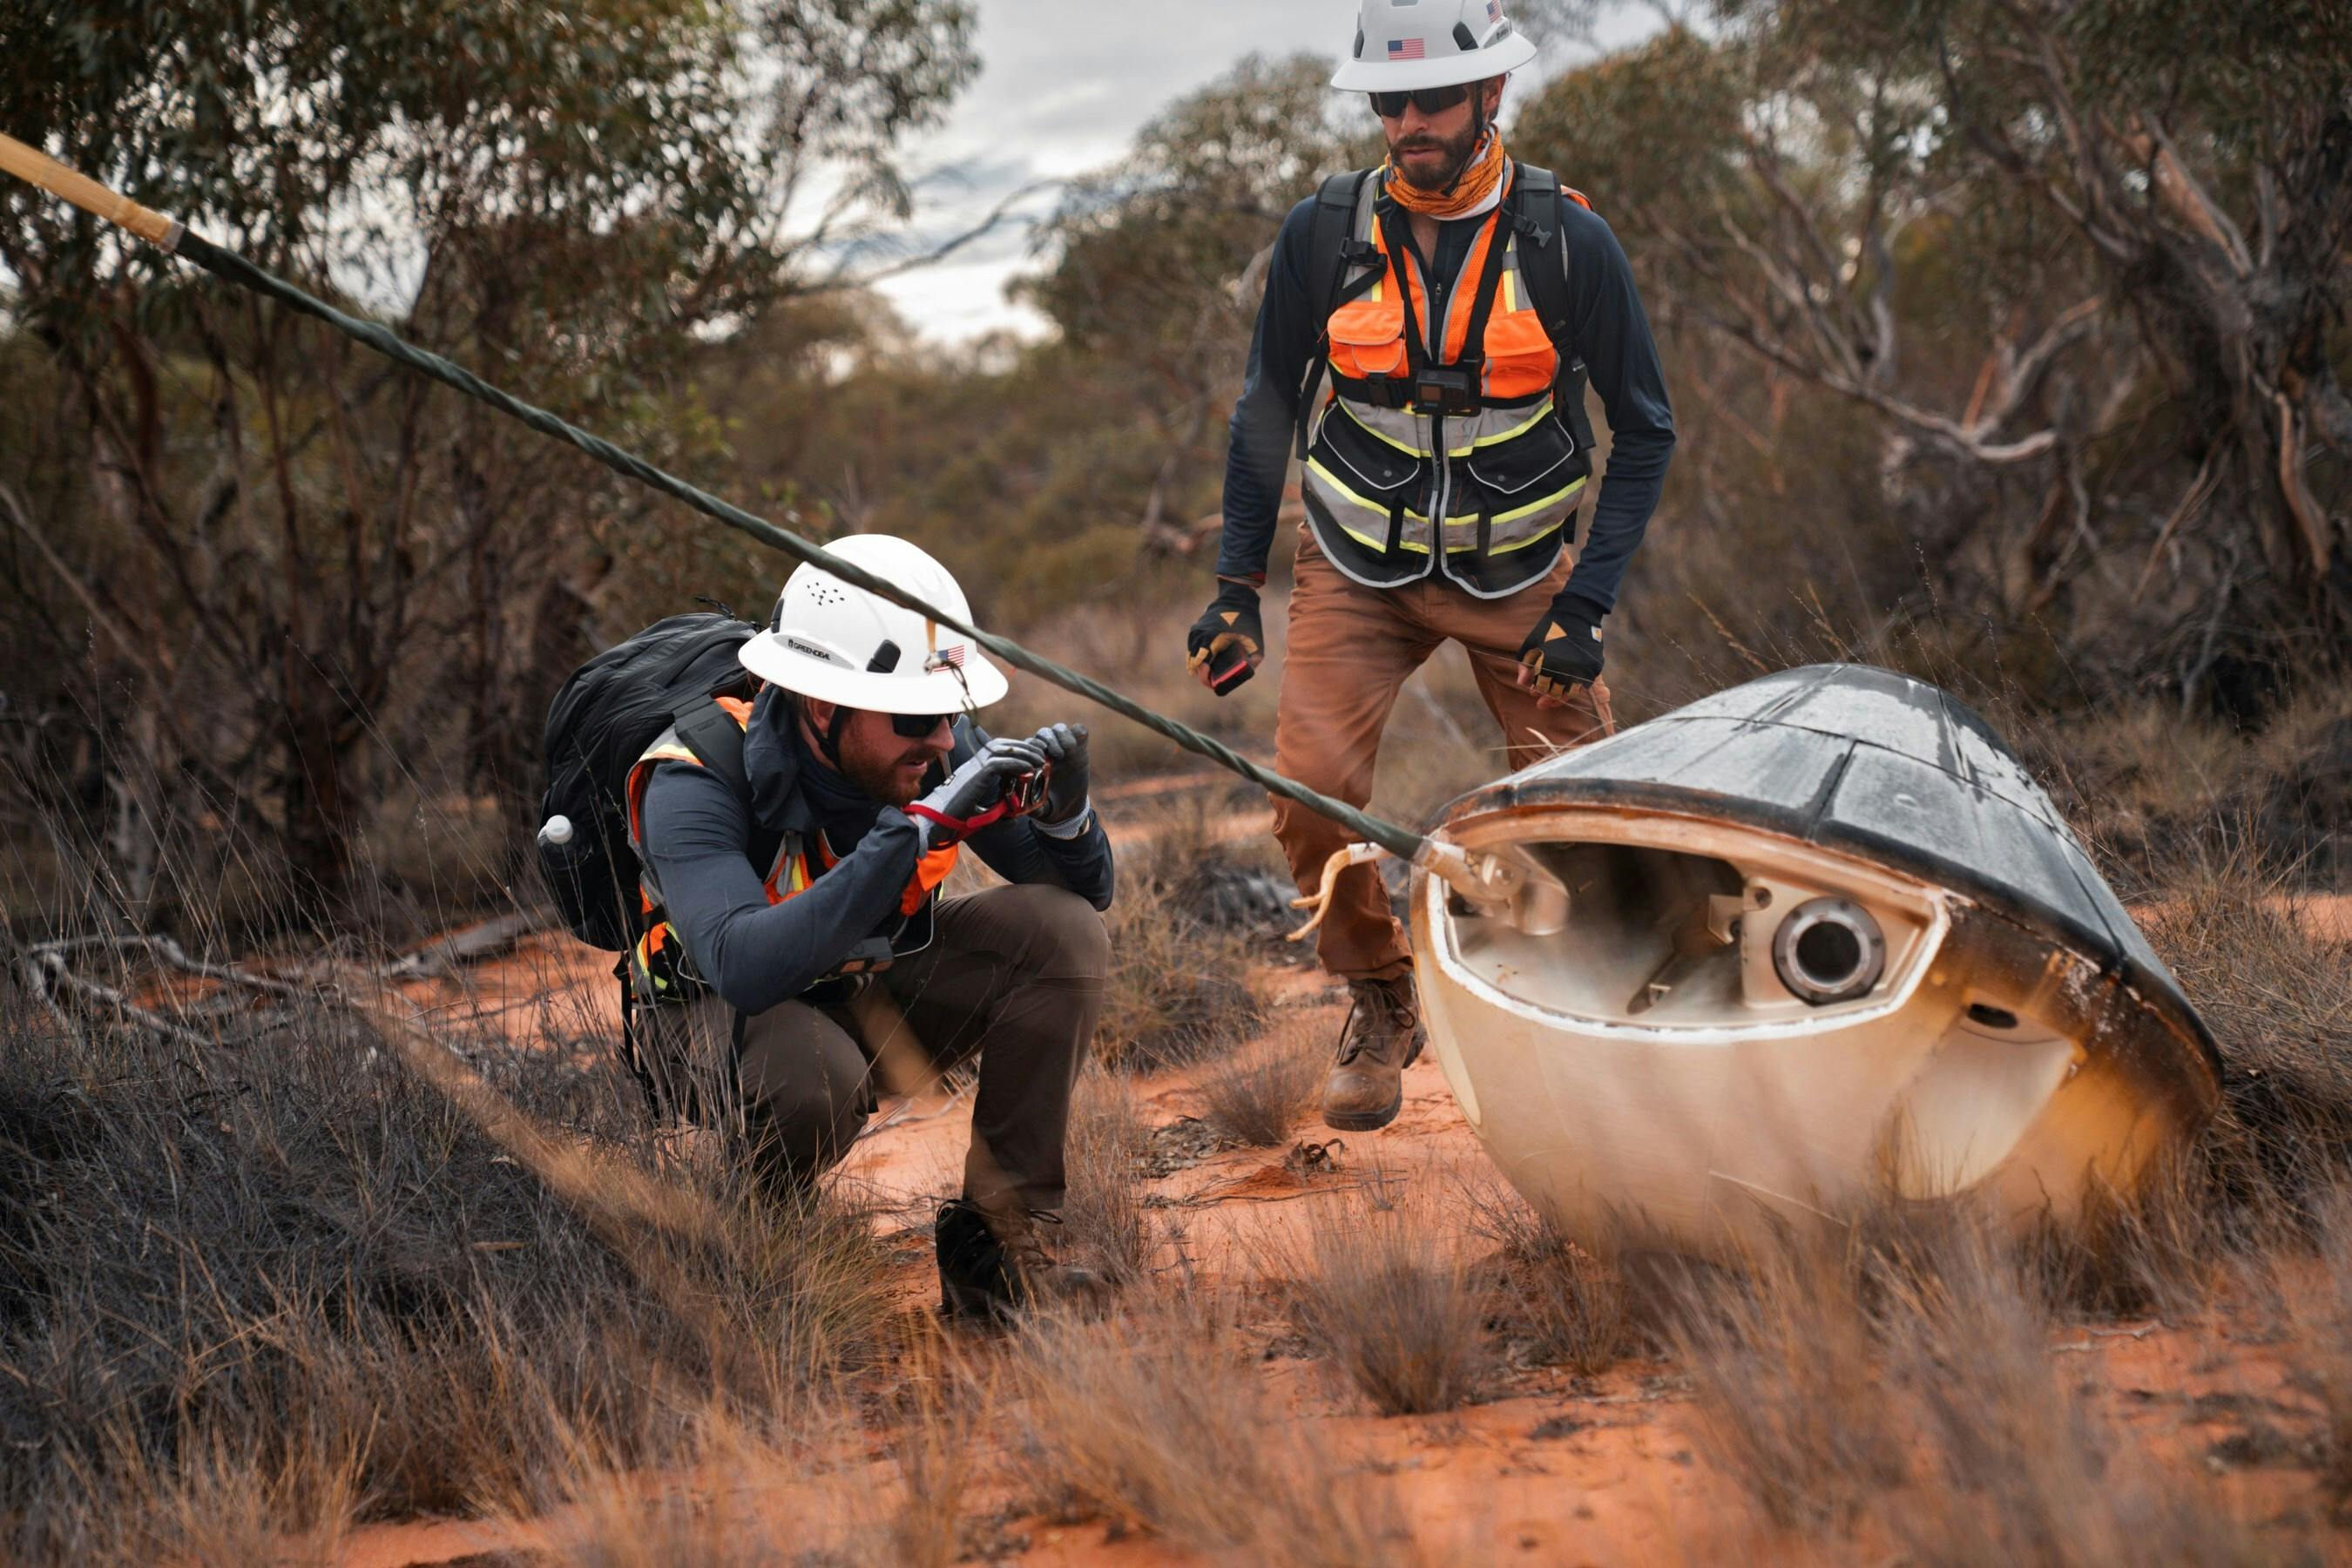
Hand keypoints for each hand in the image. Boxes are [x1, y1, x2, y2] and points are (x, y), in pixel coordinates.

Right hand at [907, 736, 1046, 848]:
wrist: (937, 818)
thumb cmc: (954, 816)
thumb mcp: (981, 814)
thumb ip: (998, 815)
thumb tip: (1014, 821)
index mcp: (974, 768)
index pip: (997, 749)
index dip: (1016, 749)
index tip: (1032, 756)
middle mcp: (975, 763)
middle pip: (1002, 744)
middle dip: (1023, 746)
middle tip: (1040, 754)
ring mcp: (975, 766)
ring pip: (1003, 750)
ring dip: (1024, 752)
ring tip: (1040, 759)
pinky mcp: (977, 774)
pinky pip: (1000, 763)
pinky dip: (1017, 763)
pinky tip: (1029, 768)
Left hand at [1026, 722, 1091, 824]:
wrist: (1069, 809)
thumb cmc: (1048, 806)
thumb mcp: (1039, 808)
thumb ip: (1032, 805)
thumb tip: (1025, 801)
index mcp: (1033, 761)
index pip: (1028, 745)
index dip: (1033, 749)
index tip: (1041, 761)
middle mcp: (1047, 751)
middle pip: (1043, 734)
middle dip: (1049, 741)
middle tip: (1057, 755)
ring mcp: (1063, 747)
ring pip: (1058, 729)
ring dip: (1062, 736)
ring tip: (1068, 750)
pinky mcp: (1080, 747)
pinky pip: (1078, 731)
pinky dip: (1078, 732)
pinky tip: (1078, 745)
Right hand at [1186, 580, 1263, 695]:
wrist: (1237, 598)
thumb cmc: (1247, 620)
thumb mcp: (1255, 643)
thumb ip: (1252, 661)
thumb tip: (1244, 675)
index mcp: (1212, 640)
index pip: (1202, 666)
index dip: (1206, 678)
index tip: (1213, 684)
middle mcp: (1200, 635)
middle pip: (1194, 663)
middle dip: (1203, 674)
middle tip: (1212, 682)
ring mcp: (1196, 631)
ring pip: (1192, 655)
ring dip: (1199, 665)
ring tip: (1209, 674)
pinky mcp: (1196, 628)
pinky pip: (1193, 647)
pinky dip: (1197, 655)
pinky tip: (1205, 662)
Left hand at [1515, 594, 1604, 708]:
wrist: (1578, 613)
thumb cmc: (1550, 628)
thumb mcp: (1532, 644)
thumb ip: (1525, 665)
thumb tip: (1522, 683)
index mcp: (1549, 664)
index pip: (1543, 687)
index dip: (1537, 691)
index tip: (1533, 692)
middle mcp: (1566, 670)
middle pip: (1557, 693)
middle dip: (1548, 698)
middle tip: (1543, 702)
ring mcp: (1582, 669)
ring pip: (1572, 692)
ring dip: (1562, 697)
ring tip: (1555, 698)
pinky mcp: (1594, 668)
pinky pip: (1584, 685)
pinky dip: (1575, 688)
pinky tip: (1567, 687)